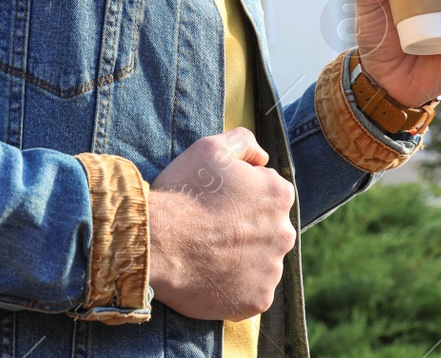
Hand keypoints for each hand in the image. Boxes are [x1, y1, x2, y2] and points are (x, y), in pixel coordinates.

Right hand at [146, 128, 295, 319]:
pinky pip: (250, 293)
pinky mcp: (257, 300)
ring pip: (261, 262)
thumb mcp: (210, 147)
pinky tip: (210, 276)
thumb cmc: (182, 192)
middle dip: (245, 229)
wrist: (155, 242)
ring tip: (208, 254)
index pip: (268, 194)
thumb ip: (244, 141)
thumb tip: (262, 157)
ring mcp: (271, 270)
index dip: (241, 197)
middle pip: (268, 230)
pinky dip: (234, 287)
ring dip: (242, 259)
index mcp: (279, 194)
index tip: (217, 203)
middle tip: (211, 231)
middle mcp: (284, 232)